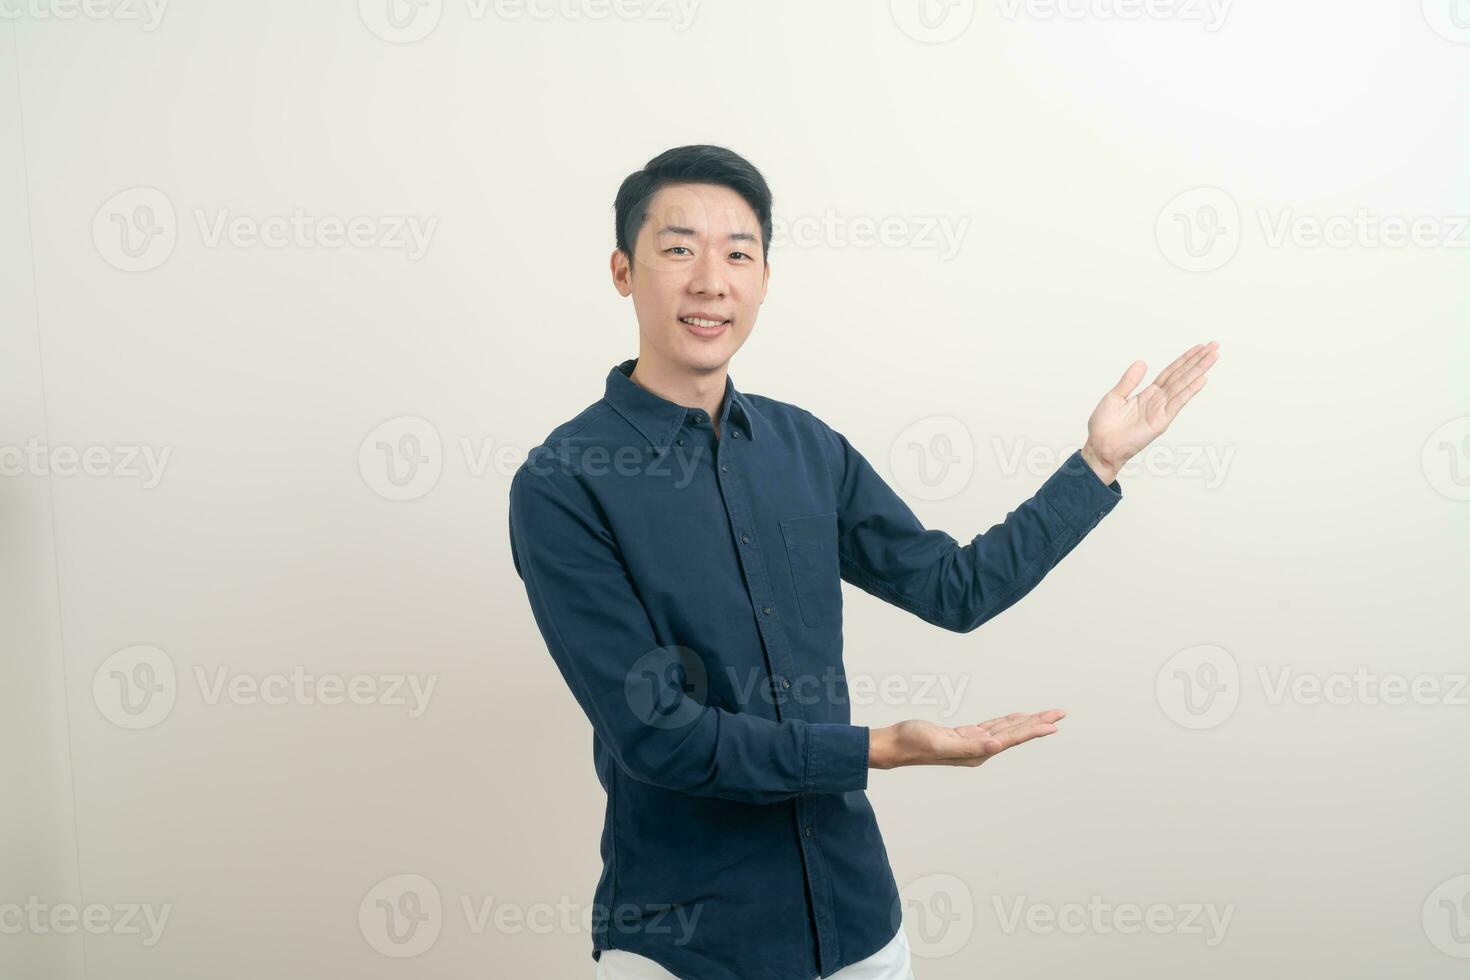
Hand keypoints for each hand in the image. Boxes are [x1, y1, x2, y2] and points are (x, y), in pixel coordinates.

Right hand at [869, 709, 1065, 769]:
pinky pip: (992, 726)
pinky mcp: (964, 736)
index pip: (1011, 739)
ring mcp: (972, 743)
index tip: (1054, 724)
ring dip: (1026, 722)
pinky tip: (1016, 718)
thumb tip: (997, 745)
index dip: (1033, 730)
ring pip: (1006, 729)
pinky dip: (1007, 721)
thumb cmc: (914, 743)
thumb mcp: (941, 743)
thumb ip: (970, 746)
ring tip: (1046, 715)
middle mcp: (979, 750)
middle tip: (1060, 713)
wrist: (895, 745)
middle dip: (1038, 723)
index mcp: (977, 753)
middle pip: (1014, 734)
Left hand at [1081, 341, 1220, 483]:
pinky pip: (1178, 402)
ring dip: (1199, 370)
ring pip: (1184, 385)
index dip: (1185, 359)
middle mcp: (1158, 400)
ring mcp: (1161, 410)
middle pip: (1182, 375)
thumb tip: (1142, 362)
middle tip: (1214, 345)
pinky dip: (1190, 391)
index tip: (1199, 347)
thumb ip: (1129, 381)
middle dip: (1198, 361)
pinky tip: (1202, 379)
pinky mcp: (1161, 421)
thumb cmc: (1104, 426)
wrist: (1101, 446)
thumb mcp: (1115, 397)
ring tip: (1214, 356)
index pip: (1171, 372)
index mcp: (1148, 394)